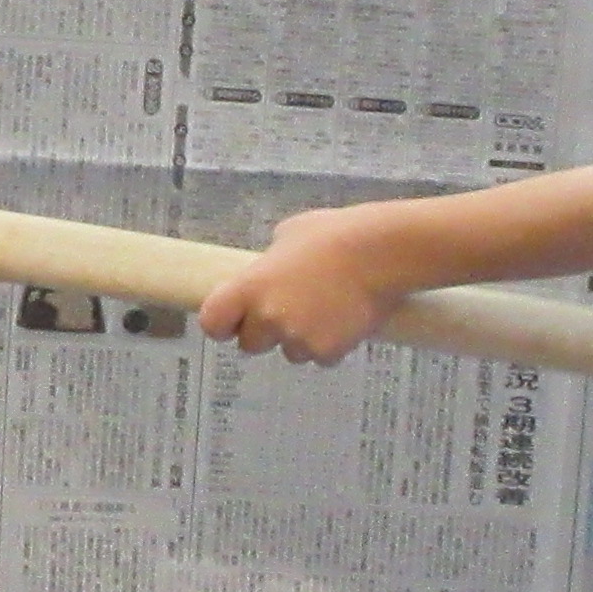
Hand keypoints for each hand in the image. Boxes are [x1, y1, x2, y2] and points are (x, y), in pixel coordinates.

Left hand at [196, 207, 406, 364]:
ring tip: (325, 309)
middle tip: (290, 310)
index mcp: (250, 287)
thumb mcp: (288, 236)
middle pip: (250, 344)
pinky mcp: (328, 351)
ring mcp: (298, 338)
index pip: (211, 323)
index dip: (221, 324)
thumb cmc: (333, 235)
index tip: (233, 320)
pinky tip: (344, 319)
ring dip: (300, 339)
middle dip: (266, 332)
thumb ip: (269, 263)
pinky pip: (320, 356)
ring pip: (289, 352)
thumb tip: (267, 272)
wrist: (381, 253)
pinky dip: (330, 344)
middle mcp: (268, 318)